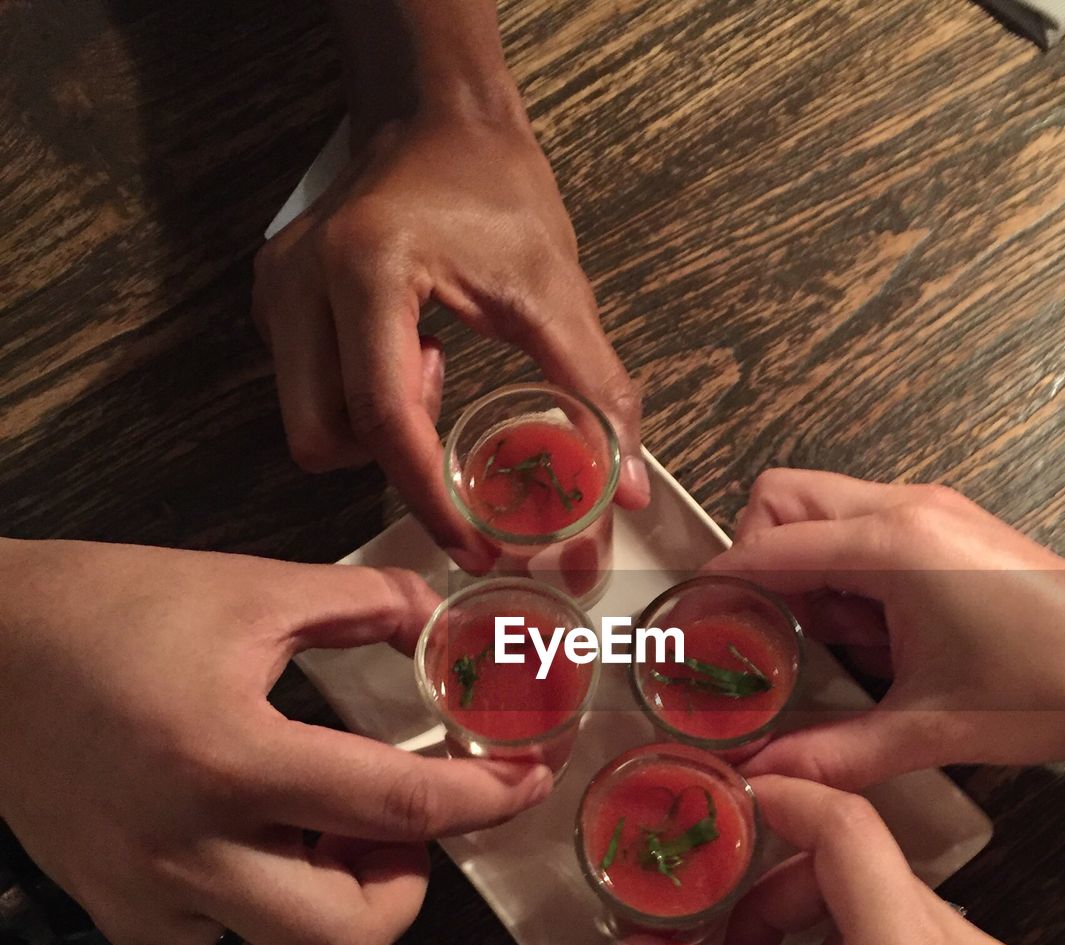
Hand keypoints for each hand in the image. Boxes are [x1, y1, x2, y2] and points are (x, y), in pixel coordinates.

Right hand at [0, 539, 550, 944]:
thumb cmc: (106, 609)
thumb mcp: (247, 588)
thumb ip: (358, 604)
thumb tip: (435, 617)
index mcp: (234, 756)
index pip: (399, 806)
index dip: (487, 798)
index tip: (528, 781)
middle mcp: (194, 848)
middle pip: (350, 938)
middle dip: (408, 891)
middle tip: (399, 831)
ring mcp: (152, 900)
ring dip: (342, 938)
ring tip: (334, 864)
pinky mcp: (119, 922)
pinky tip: (274, 904)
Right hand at [253, 111, 646, 563]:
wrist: (439, 118)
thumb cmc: (497, 192)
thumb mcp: (556, 291)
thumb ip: (594, 390)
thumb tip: (628, 486)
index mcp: (367, 271)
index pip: (382, 416)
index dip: (427, 495)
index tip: (470, 542)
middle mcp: (301, 282)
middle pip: (324, 437)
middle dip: (392, 459)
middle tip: (447, 414)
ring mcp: (276, 289)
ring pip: (308, 425)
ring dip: (375, 431)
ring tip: (429, 372)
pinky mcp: (272, 297)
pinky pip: (304, 392)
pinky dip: (357, 402)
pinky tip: (405, 354)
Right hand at [708, 469, 1064, 787]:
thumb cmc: (1057, 686)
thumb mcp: (932, 728)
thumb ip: (835, 750)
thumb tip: (765, 772)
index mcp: (895, 544)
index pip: (767, 546)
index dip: (716, 587)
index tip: (686, 628)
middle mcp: (907, 508)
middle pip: (781, 496)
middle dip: (755, 558)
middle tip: (763, 634)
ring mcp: (930, 511)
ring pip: (821, 510)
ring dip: (805, 571)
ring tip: (832, 647)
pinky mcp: (946, 529)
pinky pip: (863, 532)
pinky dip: (845, 576)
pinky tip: (872, 639)